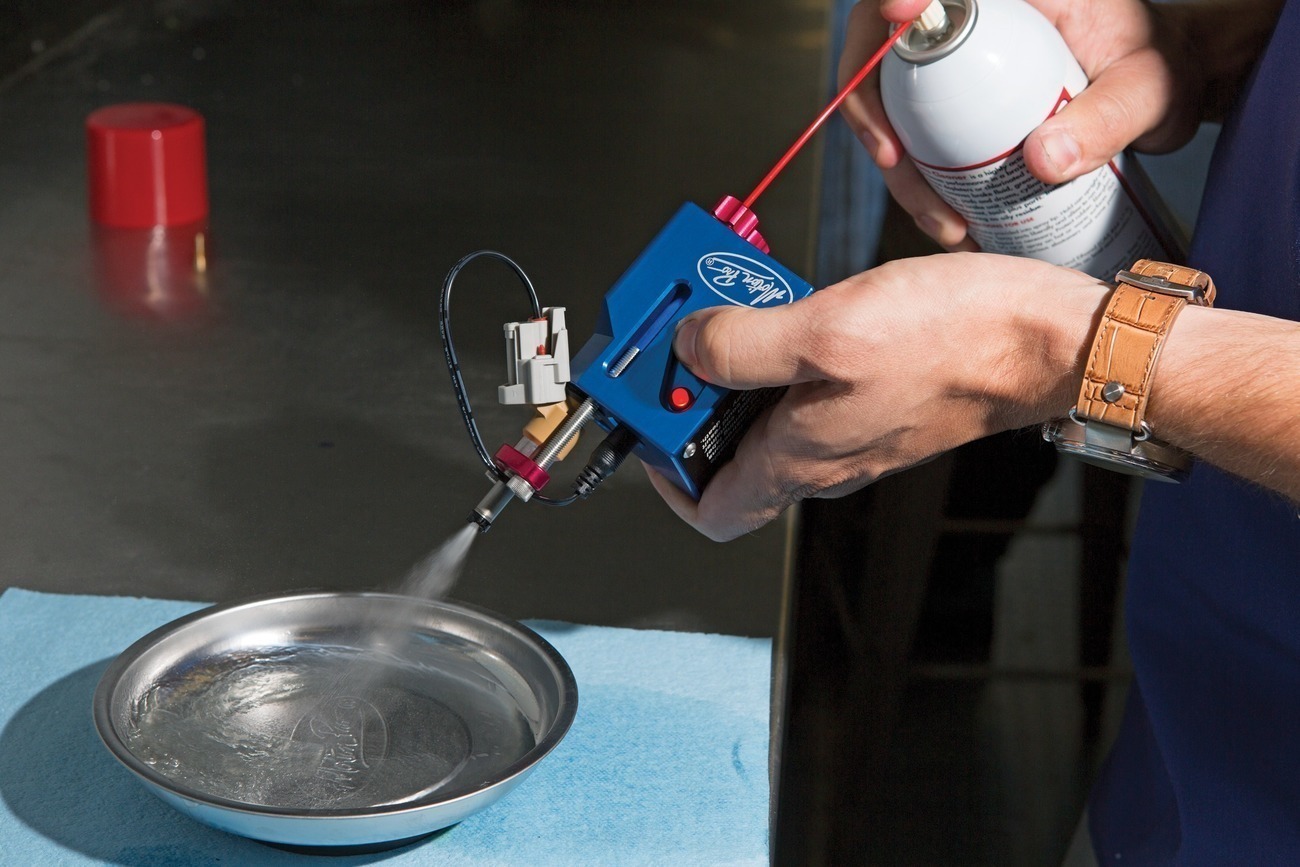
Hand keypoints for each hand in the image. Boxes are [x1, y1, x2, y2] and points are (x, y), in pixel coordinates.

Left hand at [646, 253, 1108, 540]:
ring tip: (734, 308)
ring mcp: (854, 428)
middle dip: (697, 399)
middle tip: (688, 340)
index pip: (710, 509)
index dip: (664, 474)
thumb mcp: (826, 330)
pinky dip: (787, 352)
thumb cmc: (958, 341)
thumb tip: (688, 349)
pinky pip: (810, 387)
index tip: (649, 423)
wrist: (1049, 337)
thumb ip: (741, 346)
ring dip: (741, 368)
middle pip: (731, 453)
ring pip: (769, 414)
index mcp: (800, 459)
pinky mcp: (880, 396)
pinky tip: (793, 305)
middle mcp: (824, 456)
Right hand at [838, 0, 1203, 249]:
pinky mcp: (954, 103)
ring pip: (889, 101)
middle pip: (882, 44)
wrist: (1169, 87)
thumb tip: (1042, 161)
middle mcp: (974, 17)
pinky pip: (913, 136)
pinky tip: (950, 222)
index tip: (897, 13)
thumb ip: (1109, 117)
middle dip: (871, 104)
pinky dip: (918, 183)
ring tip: (944, 222)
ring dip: (897, 165)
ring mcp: (957, 62)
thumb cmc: (1165, 67)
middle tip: (892, 159)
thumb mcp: (1150, 89)